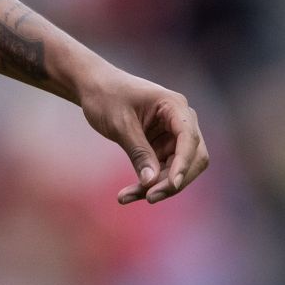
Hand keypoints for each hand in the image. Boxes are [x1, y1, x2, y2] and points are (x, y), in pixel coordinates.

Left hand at [77, 66, 209, 204]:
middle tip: (148, 198)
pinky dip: (149, 183)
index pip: (189, 139)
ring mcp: (174, 135)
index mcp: (174, 106)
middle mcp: (181, 120)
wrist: (92, 87)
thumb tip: (152, 182)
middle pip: (192, 158)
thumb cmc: (105, 96)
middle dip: (172, 180)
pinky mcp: (163, 146)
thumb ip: (138, 152)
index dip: (184, 164)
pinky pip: (163, 170)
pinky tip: (127, 194)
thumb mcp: (120, 124)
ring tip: (126, 197)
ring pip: (177, 169)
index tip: (172, 184)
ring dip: (158, 186)